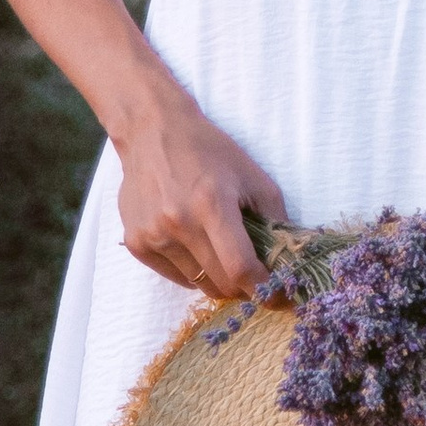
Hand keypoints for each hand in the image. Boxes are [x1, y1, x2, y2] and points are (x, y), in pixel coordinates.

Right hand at [114, 84, 286, 301]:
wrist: (151, 131)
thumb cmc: (208, 150)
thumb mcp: (253, 176)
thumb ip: (276, 218)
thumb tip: (291, 258)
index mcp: (212, 203)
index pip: (240, 267)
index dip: (263, 288)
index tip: (276, 295)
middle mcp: (178, 222)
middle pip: (220, 282)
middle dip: (244, 286)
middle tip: (253, 275)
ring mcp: (152, 234)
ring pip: (198, 283)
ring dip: (218, 278)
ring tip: (222, 254)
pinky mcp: (135, 242)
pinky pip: (174, 276)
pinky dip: (192, 272)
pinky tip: (196, 246)